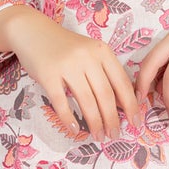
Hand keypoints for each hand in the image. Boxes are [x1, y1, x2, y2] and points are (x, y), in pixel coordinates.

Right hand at [0, 4, 141, 140]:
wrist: (32, 32)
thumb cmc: (65, 46)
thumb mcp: (90, 52)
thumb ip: (105, 72)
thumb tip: (120, 105)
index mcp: (102, 51)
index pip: (122, 82)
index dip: (130, 105)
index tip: (135, 122)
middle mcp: (87, 57)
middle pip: (105, 95)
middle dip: (112, 119)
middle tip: (114, 135)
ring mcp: (67, 65)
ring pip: (87, 101)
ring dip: (95, 123)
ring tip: (99, 136)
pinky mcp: (48, 74)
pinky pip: (61, 102)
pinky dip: (69, 119)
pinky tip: (75, 130)